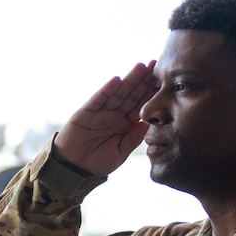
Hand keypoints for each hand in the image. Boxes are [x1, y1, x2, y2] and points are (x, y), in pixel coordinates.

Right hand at [53, 61, 159, 175]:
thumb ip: (135, 137)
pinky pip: (98, 100)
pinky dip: (106, 90)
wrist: (73, 170)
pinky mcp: (85, 112)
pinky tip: (116, 81)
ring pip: (117, 93)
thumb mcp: (121, 152)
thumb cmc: (97, 163)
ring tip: (140, 67)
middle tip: (155, 65)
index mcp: (124, 125)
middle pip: (131, 95)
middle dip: (143, 81)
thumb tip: (150, 121)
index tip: (162, 82)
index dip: (150, 93)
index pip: (140, 105)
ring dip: (128, 80)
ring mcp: (100, 112)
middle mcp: (114, 115)